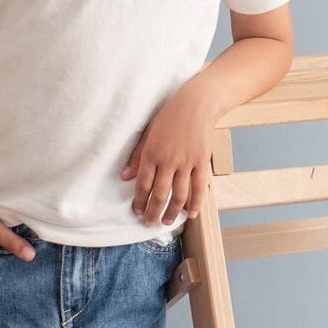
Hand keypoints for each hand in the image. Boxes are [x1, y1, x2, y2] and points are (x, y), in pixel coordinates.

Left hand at [120, 93, 213, 225]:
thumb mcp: (148, 133)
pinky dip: (195, 203)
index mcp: (152, 153)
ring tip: (166, 222)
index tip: (137, 212)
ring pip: (179, 195)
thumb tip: (125, 176)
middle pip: (159, 194)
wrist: (196, 104)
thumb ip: (137, 156)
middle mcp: (169, 160)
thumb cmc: (170, 116)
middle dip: (153, 212)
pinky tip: (190, 214)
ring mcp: (187, 162)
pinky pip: (199, 187)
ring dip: (171, 212)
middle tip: (149, 223)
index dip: (140, 201)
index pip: (143, 184)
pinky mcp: (202, 162)